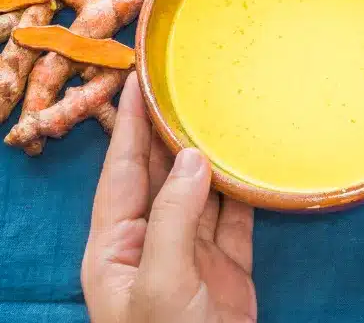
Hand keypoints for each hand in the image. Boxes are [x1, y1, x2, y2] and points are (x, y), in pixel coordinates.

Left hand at [81, 74, 255, 322]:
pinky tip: (247, 156)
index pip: (121, 167)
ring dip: (208, 151)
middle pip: (161, 169)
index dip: (130, 122)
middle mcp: (151, 235)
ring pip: (199, 186)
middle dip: (171, 128)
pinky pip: (233, 210)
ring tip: (219, 111)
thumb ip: (174, 216)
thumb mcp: (161, 283)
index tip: (139, 80)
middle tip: (185, 84)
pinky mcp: (225, 257)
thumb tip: (195, 155)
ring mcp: (190, 245)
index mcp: (116, 241)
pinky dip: (240, 184)